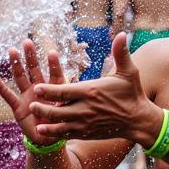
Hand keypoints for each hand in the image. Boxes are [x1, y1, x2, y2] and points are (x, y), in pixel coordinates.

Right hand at [0, 39, 67, 144]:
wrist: (48, 138)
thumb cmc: (60, 121)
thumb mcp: (68, 110)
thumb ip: (69, 98)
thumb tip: (76, 84)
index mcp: (54, 89)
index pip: (54, 74)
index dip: (53, 64)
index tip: (52, 52)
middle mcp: (40, 89)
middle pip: (34, 70)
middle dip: (31, 56)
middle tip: (27, 42)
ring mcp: (28, 96)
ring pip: (21, 78)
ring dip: (16, 65)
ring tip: (12, 50)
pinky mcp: (18, 107)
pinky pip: (9, 96)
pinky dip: (2, 88)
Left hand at [29, 32, 160, 144]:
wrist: (138, 120)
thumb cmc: (132, 94)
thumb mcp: (129, 72)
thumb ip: (121, 53)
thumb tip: (121, 34)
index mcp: (90, 91)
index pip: (63, 91)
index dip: (48, 90)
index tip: (36, 88)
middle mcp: (86, 109)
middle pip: (57, 110)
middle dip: (42, 109)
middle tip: (31, 106)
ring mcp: (86, 123)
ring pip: (60, 124)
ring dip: (46, 123)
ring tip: (35, 122)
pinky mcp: (87, 133)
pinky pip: (67, 134)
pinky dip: (56, 133)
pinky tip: (46, 131)